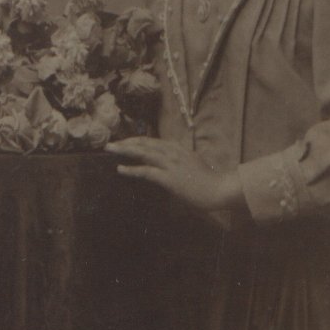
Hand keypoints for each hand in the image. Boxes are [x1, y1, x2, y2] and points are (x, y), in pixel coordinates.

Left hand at [106, 137, 244, 214]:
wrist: (219, 189)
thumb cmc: (209, 180)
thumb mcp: (193, 164)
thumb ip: (181, 161)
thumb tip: (170, 164)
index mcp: (178, 149)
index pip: (153, 141)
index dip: (137, 141)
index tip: (125, 142)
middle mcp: (173, 152)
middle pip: (145, 143)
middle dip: (126, 142)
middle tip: (110, 144)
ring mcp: (171, 164)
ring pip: (143, 153)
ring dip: (124, 151)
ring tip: (110, 150)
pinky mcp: (169, 177)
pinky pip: (146, 172)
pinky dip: (132, 170)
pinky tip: (120, 169)